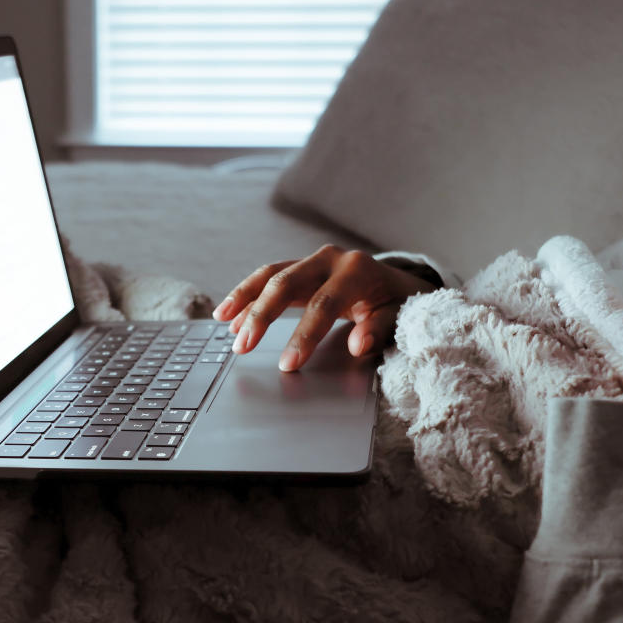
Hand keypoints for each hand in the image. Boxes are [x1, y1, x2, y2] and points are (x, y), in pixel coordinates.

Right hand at [212, 245, 438, 371]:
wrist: (398, 281)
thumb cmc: (397, 302)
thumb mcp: (398, 316)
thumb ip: (378, 328)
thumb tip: (358, 344)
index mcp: (356, 270)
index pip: (323, 304)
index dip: (303, 335)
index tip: (288, 364)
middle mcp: (330, 258)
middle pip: (286, 283)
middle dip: (261, 316)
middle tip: (242, 347)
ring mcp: (313, 260)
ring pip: (270, 274)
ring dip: (244, 299)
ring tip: (224, 323)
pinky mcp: (301, 268)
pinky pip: (268, 278)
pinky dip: (247, 295)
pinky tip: (229, 314)